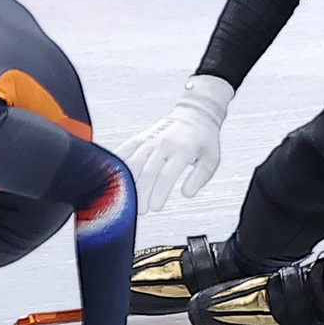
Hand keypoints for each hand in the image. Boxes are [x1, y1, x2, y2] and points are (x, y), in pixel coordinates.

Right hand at [118, 76, 233, 212]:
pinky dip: (117, 163)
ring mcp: (150, 140)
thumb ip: (200, 178)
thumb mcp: (212, 159)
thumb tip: (186, 194)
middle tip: (140, 210)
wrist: (194, 114)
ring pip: (134, 163)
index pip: (167, 175)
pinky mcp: (140, 137)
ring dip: (128, 183)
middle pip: (148, 172)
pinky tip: (112, 178)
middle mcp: (163, 144)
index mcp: (182, 150)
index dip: (159, 193)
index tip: (155, 208)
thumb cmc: (204, 141)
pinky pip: (125, 150)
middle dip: (142, 193)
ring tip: (126, 200)